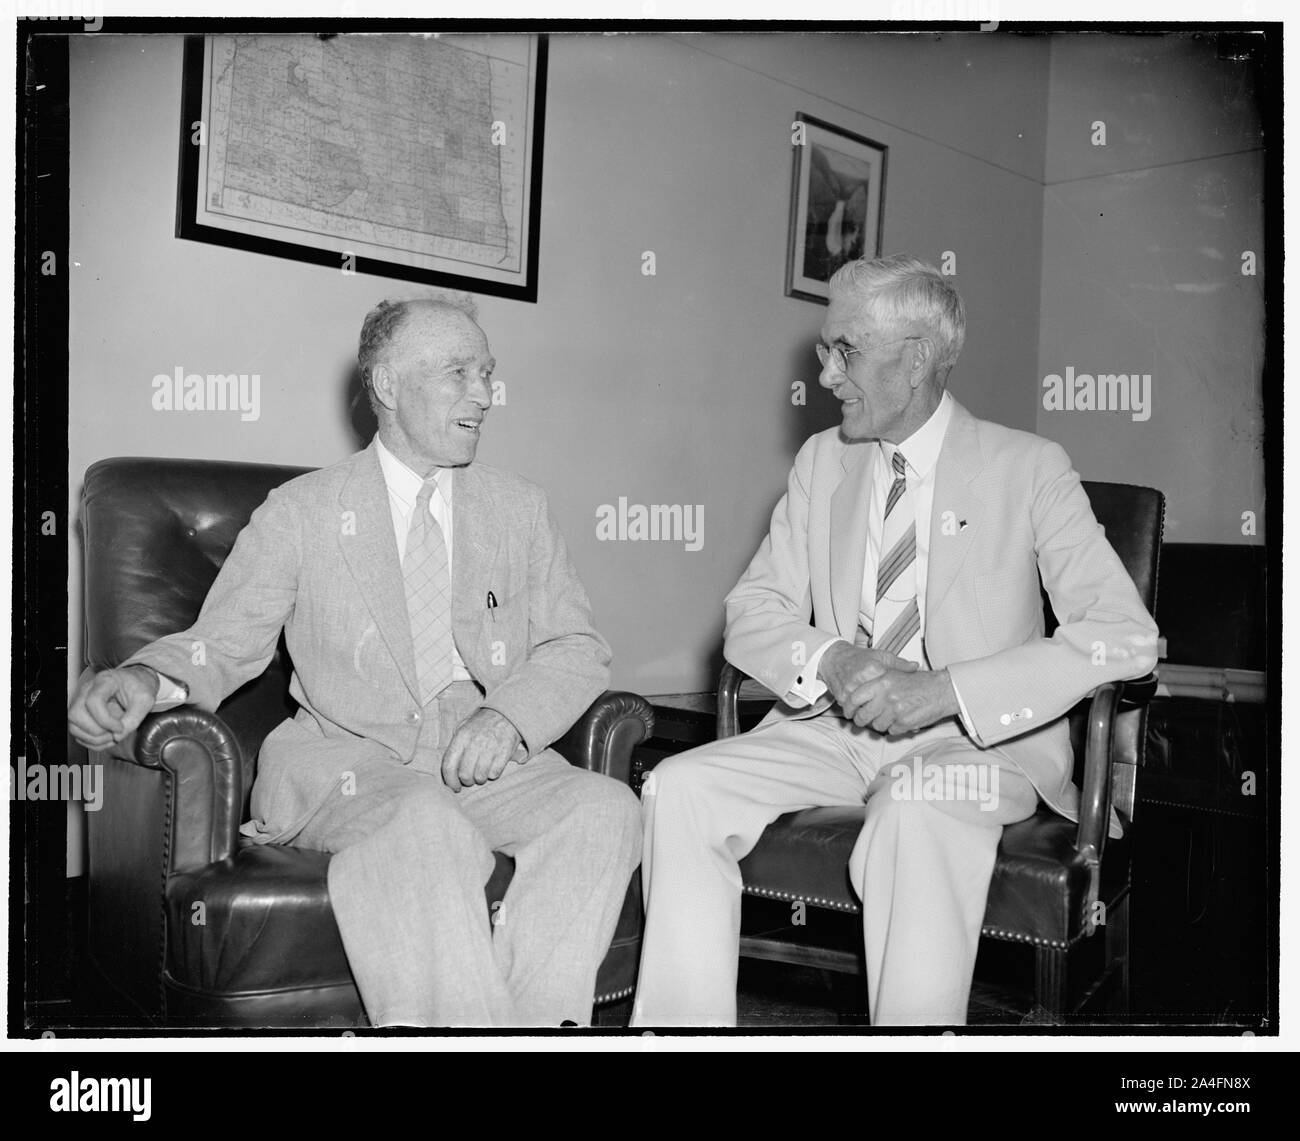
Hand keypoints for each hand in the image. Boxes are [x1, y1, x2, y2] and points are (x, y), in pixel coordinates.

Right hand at [66, 665, 159, 749]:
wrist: (136, 682)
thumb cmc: (139, 687)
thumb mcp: (145, 700)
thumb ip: (133, 719)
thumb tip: (117, 737)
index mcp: (105, 682)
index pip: (93, 701)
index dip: (105, 720)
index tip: (120, 727)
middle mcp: (87, 690)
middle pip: (75, 714)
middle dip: (96, 731)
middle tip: (115, 733)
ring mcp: (81, 701)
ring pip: (73, 726)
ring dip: (93, 739)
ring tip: (112, 736)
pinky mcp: (81, 714)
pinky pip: (77, 732)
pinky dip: (91, 741)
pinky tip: (107, 738)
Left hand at [441, 708, 524, 791]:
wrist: (507, 713)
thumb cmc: (482, 724)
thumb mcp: (464, 727)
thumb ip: (455, 745)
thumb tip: (449, 769)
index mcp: (461, 737)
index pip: (449, 766)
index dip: (450, 781)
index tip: (454, 787)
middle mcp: (474, 743)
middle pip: (465, 775)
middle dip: (467, 782)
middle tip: (470, 780)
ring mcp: (490, 748)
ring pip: (480, 777)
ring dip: (480, 779)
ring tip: (482, 773)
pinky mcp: (504, 752)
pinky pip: (495, 773)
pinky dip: (493, 774)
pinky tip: (493, 767)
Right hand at [817, 641, 917, 708]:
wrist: (835, 658)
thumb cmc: (860, 658)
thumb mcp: (881, 656)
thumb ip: (899, 663)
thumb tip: (916, 667)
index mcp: (873, 669)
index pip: (888, 690)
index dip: (895, 700)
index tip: (900, 704)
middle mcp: (860, 679)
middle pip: (876, 704)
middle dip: (883, 713)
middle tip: (890, 717)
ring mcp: (849, 689)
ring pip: (863, 710)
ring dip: (870, 716)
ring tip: (877, 718)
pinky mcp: (841, 696)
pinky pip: (852, 711)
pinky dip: (858, 714)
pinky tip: (864, 714)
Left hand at [842, 666, 960, 735]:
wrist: (941, 690)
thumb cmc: (919, 682)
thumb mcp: (894, 675)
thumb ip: (875, 683)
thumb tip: (855, 695)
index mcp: (881, 682)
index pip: (855, 698)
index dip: (848, 707)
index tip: (848, 712)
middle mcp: (886, 696)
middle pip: (863, 716)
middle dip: (862, 721)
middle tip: (863, 720)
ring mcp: (895, 710)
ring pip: (877, 726)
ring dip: (881, 724)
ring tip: (889, 717)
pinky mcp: (904, 722)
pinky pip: (891, 731)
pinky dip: (895, 728)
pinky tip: (901, 720)